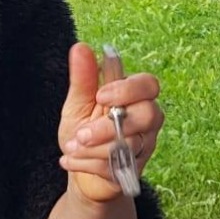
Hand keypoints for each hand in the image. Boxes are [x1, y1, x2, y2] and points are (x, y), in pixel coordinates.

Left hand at [58, 42, 162, 202]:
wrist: (78, 172)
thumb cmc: (83, 132)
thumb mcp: (78, 103)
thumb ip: (83, 78)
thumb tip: (80, 47)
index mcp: (134, 98)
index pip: (149, 85)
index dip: (128, 89)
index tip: (100, 96)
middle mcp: (146, 120)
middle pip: (149, 114)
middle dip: (109, 126)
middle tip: (82, 133)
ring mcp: (143, 147)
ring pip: (130, 144)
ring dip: (92, 147)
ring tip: (71, 147)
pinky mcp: (133, 171)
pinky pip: (116, 167)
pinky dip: (87, 164)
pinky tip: (70, 160)